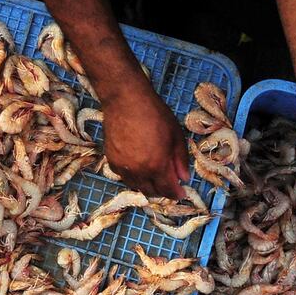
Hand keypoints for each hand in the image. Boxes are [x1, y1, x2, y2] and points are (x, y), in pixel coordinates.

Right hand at [102, 83, 188, 198]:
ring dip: (147, 185)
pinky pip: (124, 176)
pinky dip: (133, 177)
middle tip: (169, 186)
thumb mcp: (176, 135)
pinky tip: (139, 168)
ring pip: (136, 186)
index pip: (167, 190)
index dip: (176, 194)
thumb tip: (184, 178)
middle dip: (162, 192)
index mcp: (157, 166)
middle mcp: (138, 171)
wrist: (125, 100)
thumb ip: (181, 160)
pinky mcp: (111, 161)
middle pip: (151, 192)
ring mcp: (122, 167)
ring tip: (154, 177)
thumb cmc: (154, 114)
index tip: (181, 194)